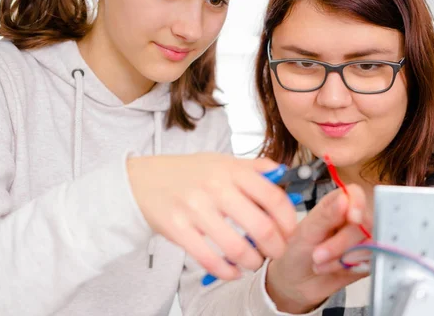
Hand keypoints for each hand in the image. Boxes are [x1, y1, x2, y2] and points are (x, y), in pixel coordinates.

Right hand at [127, 153, 297, 281]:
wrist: (142, 179)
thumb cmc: (187, 172)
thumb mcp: (221, 160)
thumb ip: (253, 167)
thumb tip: (282, 171)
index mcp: (232, 170)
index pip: (273, 197)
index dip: (288, 220)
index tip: (290, 232)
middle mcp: (216, 188)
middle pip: (261, 226)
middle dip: (276, 247)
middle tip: (276, 253)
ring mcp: (196, 209)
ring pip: (237, 248)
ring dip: (252, 262)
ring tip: (254, 262)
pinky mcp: (178, 229)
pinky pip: (209, 259)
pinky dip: (227, 272)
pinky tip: (232, 271)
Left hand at [265, 185, 370, 313]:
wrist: (297, 281)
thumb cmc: (298, 251)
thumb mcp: (307, 232)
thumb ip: (327, 215)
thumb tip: (344, 199)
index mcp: (336, 204)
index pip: (355, 194)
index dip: (357, 204)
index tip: (353, 218)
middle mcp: (352, 219)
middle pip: (364, 223)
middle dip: (341, 243)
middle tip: (317, 255)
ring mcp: (361, 239)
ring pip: (368, 244)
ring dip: (342, 259)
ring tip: (320, 264)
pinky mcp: (367, 259)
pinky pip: (369, 262)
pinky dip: (349, 268)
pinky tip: (333, 270)